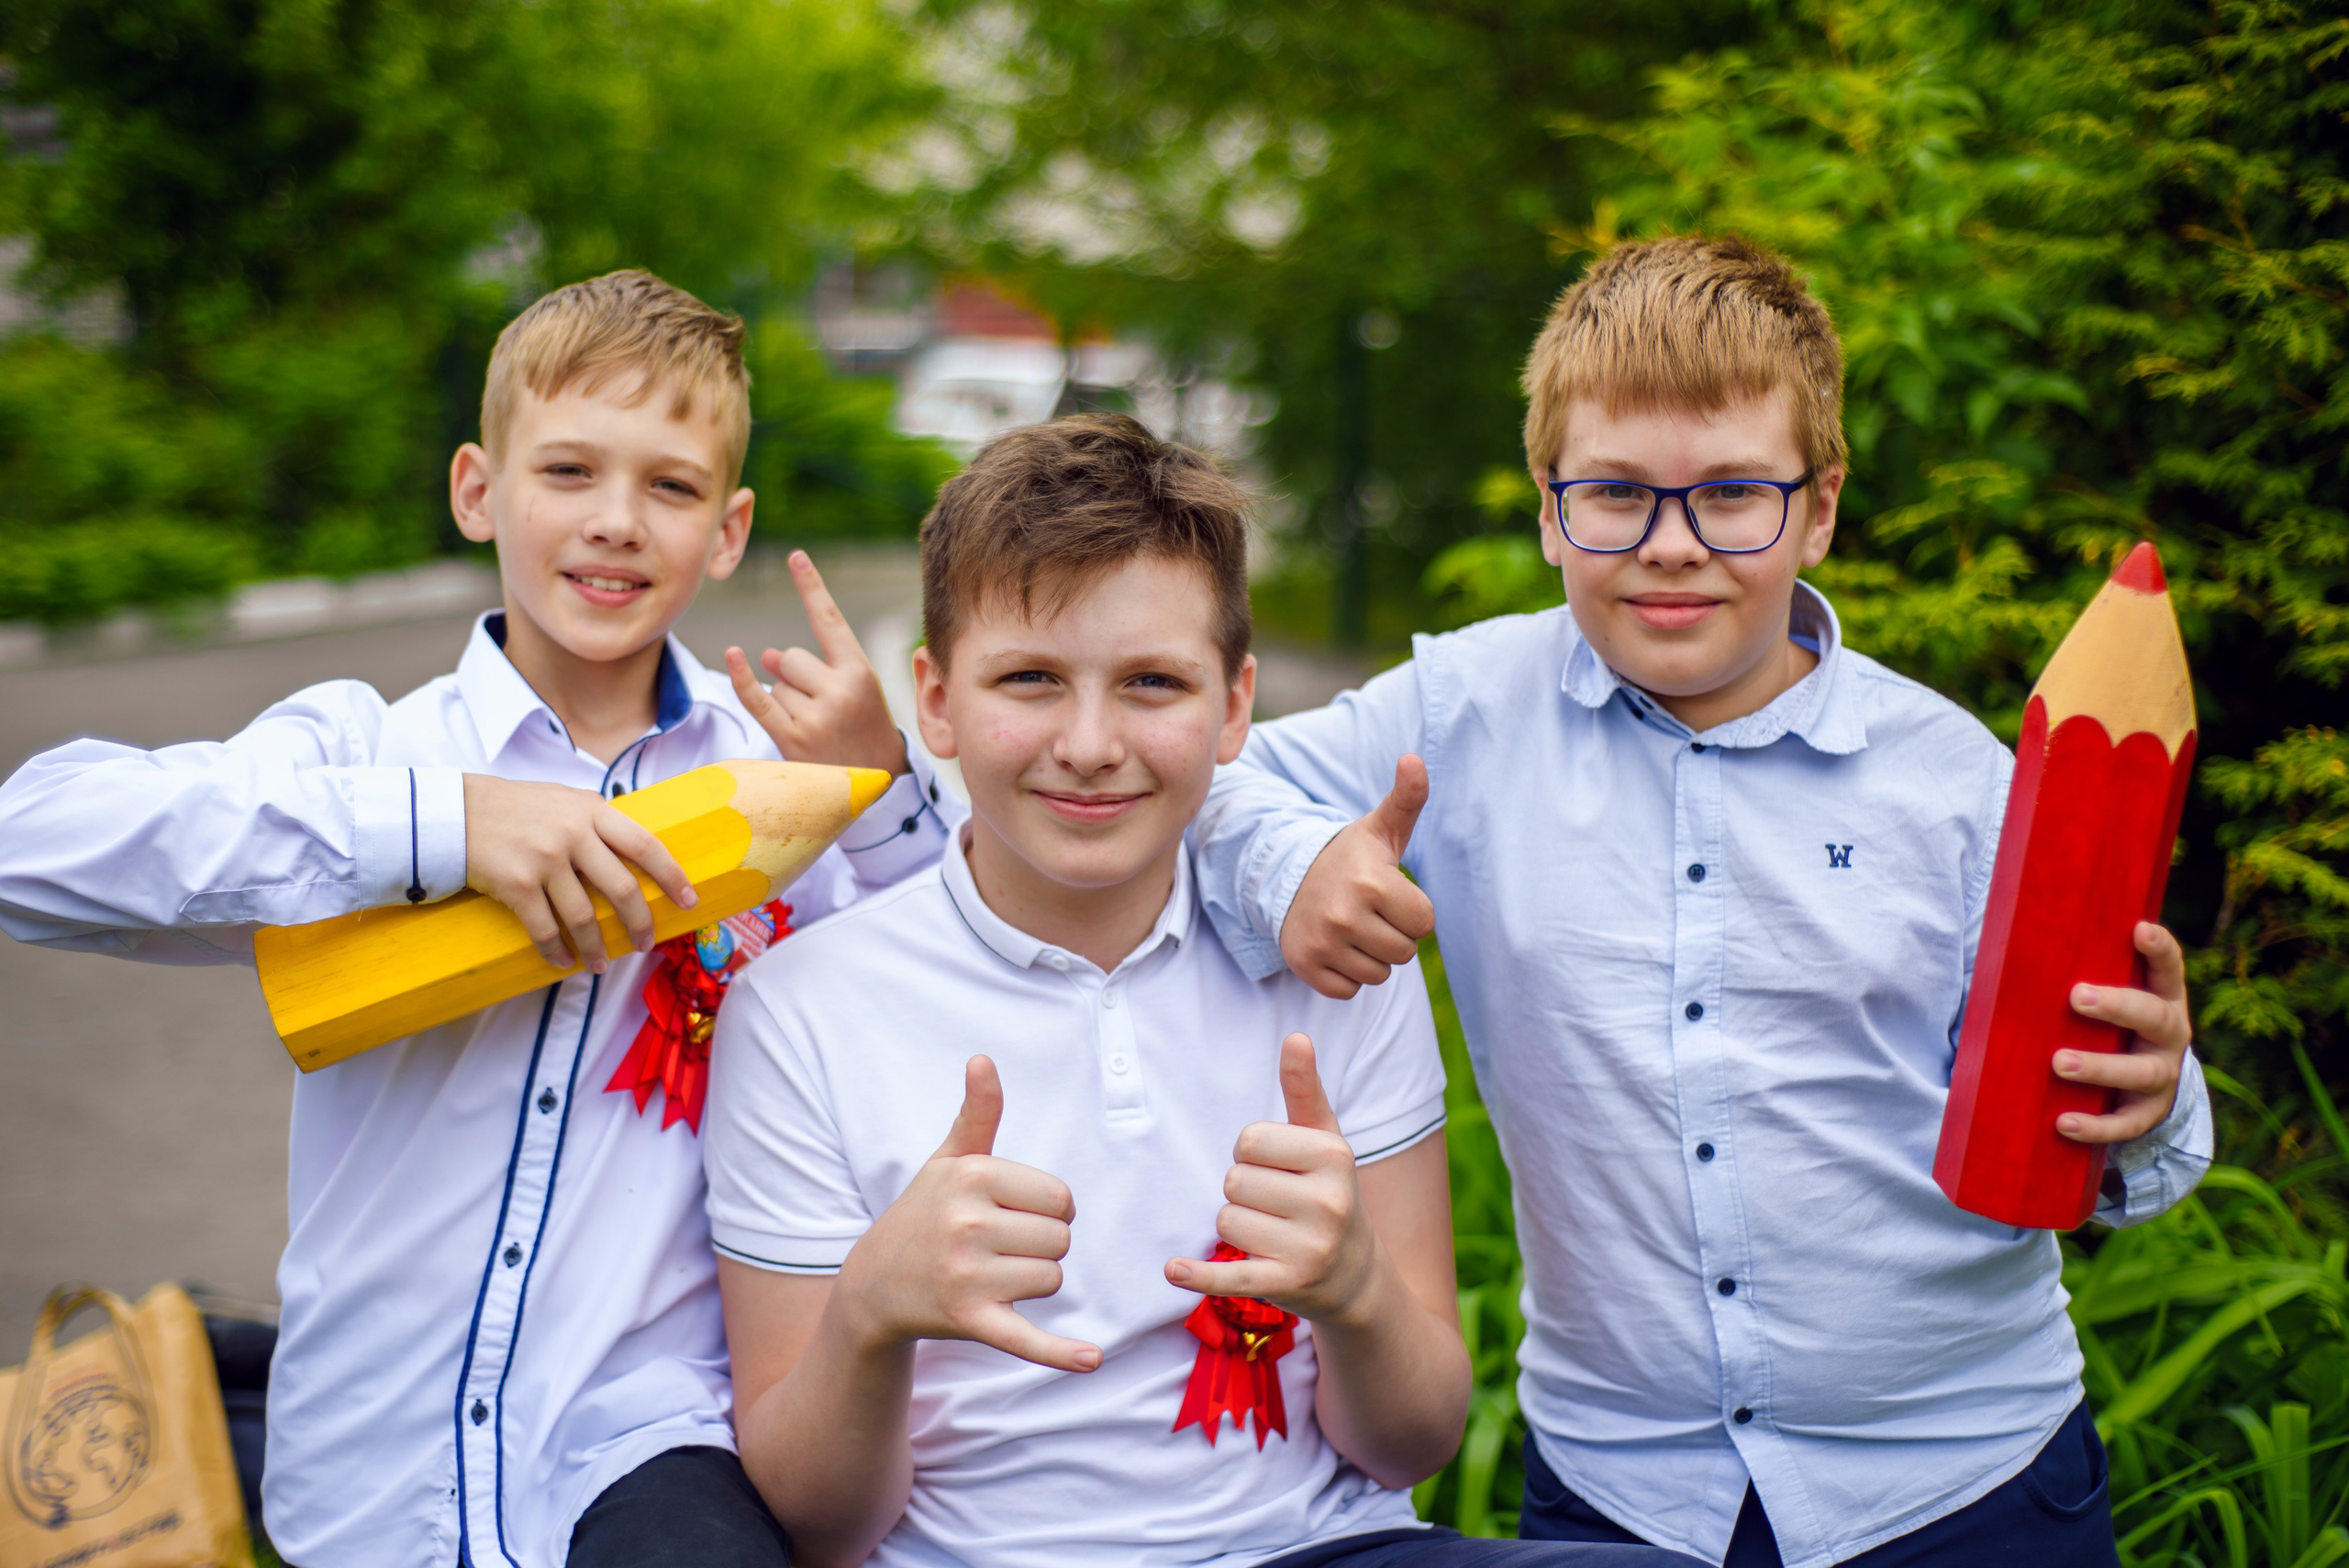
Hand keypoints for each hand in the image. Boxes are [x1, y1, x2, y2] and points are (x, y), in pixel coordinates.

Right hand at [462, 775, 697, 971]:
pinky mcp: (517, 884)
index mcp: (593, 811)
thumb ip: (598, 821)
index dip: (672, 876)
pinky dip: (557, 951)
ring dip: (597, 947)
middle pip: (622, 889)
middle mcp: (574, 834)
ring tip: (602, 964)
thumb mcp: (565, 799)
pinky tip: (564, 961)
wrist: (457, 811)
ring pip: (584, 916)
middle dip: (639, 923)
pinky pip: (545, 929)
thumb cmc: (516, 807)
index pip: (645, 846)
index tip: (688, 901)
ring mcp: (545, 860)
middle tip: (646, 943)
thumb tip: (635, 851)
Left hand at [727, 550, 909, 776]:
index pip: (829, 620)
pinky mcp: (793, 740)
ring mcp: (816, 716)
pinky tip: (733, 657)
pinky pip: (758, 700)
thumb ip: (815, 667)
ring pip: (776, 684)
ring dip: (787, 701)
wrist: (877, 784)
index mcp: (861, 672)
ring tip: (817, 727)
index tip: (795, 556)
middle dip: (796, 676)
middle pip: (791, 657)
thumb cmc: (864, 730)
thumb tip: (763, 654)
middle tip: (824, 708)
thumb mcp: (854, 692)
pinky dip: (743, 680)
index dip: (811, 586)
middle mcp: (839, 691)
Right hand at [835, 1056, 1099, 1371]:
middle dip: (1040, 1248)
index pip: (1062, 1198)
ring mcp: (966, 1274)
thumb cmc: (924, 1214)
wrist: (874, 1285)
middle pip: (1061, 1240)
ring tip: (991, 1276)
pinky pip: (1026, 1337)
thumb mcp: (948, 1160)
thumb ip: (977, 1113)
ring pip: (1051, 1281)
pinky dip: (1060, 1353)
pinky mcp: (968, 1320)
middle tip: (997, 1249)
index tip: (1010, 1215)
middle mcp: (966, 1222)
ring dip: (1034, 1284)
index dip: (1046, 1211)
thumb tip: (983, 1059)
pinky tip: (1092, 1359)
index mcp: (971, 1176)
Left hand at [1166, 1034, 1380, 1326]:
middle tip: (1276, 1205)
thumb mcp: (1324, 1140)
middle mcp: (1328, 1202)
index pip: (1249, 1140)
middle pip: (1234, 1181)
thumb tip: (1295, 1036)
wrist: (1356, 1275)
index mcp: (1333, 1156)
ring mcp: (1310, 1248)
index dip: (1251, 1153)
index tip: (1277, 1168)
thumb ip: (1305, 1089)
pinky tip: (1173, 1270)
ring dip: (1236, 1228)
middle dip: (1243, 1191)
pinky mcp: (1287, 1285)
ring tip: (1272, 1234)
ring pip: (1226, 1222)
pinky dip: (1199, 1276)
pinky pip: (1229, 1276)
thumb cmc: (1328, 1192)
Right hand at [1279, 756, 1434, 998]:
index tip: (1391, 894)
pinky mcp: (1305, 966)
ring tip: (1354, 928)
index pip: (1425, 923)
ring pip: (1379, 975)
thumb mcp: (1380, 828)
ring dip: (1373, 956)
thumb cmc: (1350, 856)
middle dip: (1395, 934)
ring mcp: (1322, 943)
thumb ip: (1407, 797)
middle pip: (1404, 952)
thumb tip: (1415, 759)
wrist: (1287, 876)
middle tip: (1371, 912)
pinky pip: (1350, 990)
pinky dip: (1348, 975)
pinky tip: (1337, 946)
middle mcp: (1344, 915)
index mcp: (1371, 882)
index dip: (1413, 910)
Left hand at [2055, 921, 2193, 1143]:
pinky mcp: (2147, 1113)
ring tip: (2059, 1062)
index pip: (2168, 968)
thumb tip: (2012, 946)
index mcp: (2162, 997)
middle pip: (2155, 1017)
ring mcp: (2163, 1075)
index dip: (2159, 949)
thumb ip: (2080, 973)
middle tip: (2077, 996)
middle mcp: (2170, 1034)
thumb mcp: (2107, 995)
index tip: (2139, 929)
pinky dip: (2096, 1126)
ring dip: (2100, 1067)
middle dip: (2117, 1006)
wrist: (2142, 1083)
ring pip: (2141, 1072)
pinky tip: (2063, 1122)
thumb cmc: (2108, 1023)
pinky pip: (2125, 1123)